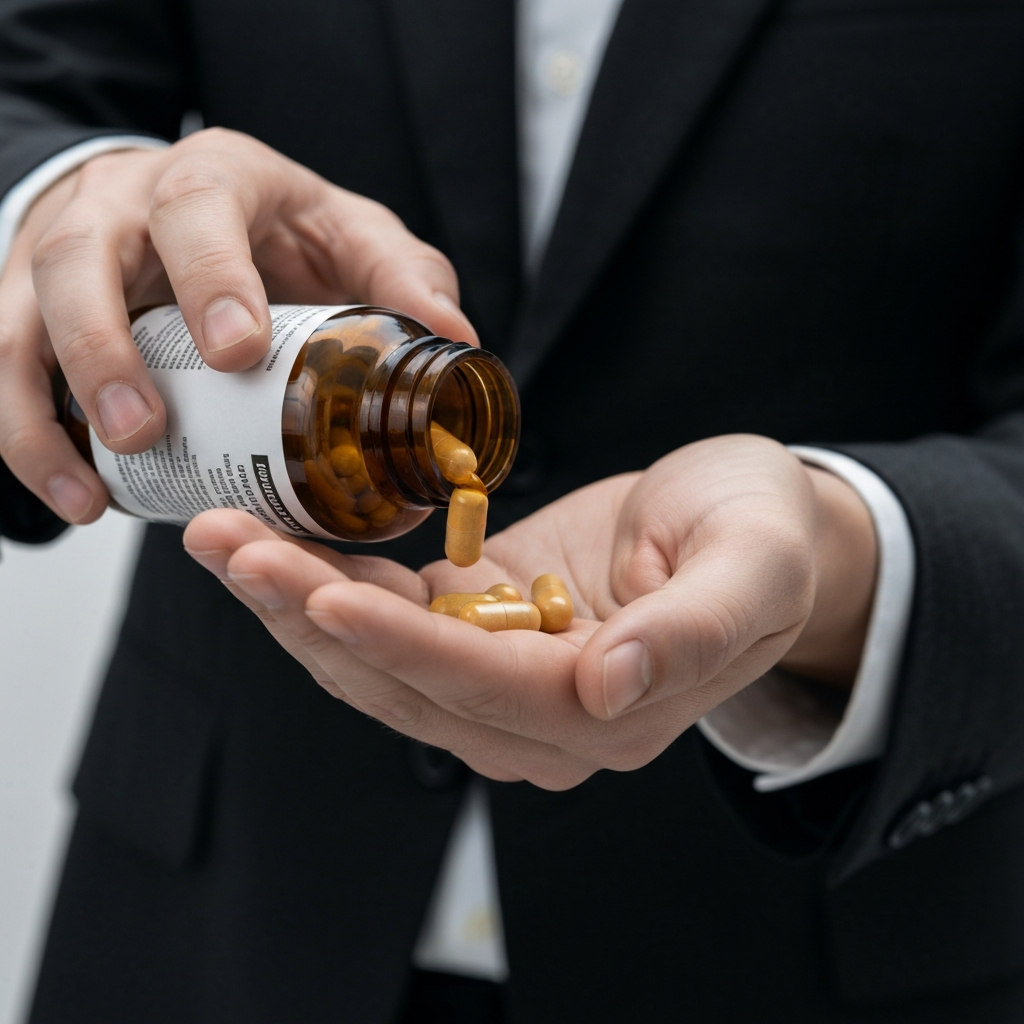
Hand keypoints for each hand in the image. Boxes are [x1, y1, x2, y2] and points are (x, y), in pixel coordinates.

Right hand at [0, 128, 476, 524]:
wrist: (190, 208)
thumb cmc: (278, 228)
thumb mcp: (350, 233)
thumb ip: (402, 275)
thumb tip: (458, 339)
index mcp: (212, 181)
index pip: (197, 209)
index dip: (210, 278)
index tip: (238, 352)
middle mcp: (120, 208)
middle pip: (78, 261)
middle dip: (103, 351)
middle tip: (145, 431)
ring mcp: (59, 254)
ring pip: (15, 321)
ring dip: (39, 412)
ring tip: (88, 494)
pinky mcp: (28, 306)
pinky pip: (3, 367)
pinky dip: (24, 435)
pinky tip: (73, 495)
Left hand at [184, 434, 876, 788]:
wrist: (749, 520)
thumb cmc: (764, 534)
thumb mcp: (754, 567)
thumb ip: (693, 633)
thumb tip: (611, 690)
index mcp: (614, 711)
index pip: (490, 690)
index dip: (404, 648)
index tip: (320, 592)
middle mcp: (546, 713)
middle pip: (409, 684)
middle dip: (311, 619)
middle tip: (229, 547)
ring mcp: (507, 672)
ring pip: (382, 660)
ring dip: (299, 601)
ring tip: (226, 538)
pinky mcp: (484, 624)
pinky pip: (394, 618)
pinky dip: (332, 582)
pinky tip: (279, 537)